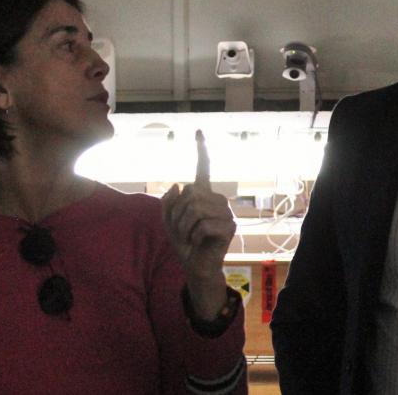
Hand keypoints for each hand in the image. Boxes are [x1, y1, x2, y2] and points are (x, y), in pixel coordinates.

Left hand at [161, 129, 235, 318]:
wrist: (195, 266)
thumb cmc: (185, 243)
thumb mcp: (168, 222)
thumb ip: (169, 203)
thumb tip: (178, 184)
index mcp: (203, 195)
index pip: (202, 169)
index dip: (201, 150)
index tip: (198, 131)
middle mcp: (217, 200)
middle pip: (191, 195)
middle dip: (178, 215)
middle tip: (182, 231)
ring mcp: (225, 213)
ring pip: (196, 209)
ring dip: (185, 227)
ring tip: (190, 237)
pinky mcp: (229, 228)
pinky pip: (203, 225)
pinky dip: (194, 236)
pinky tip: (199, 242)